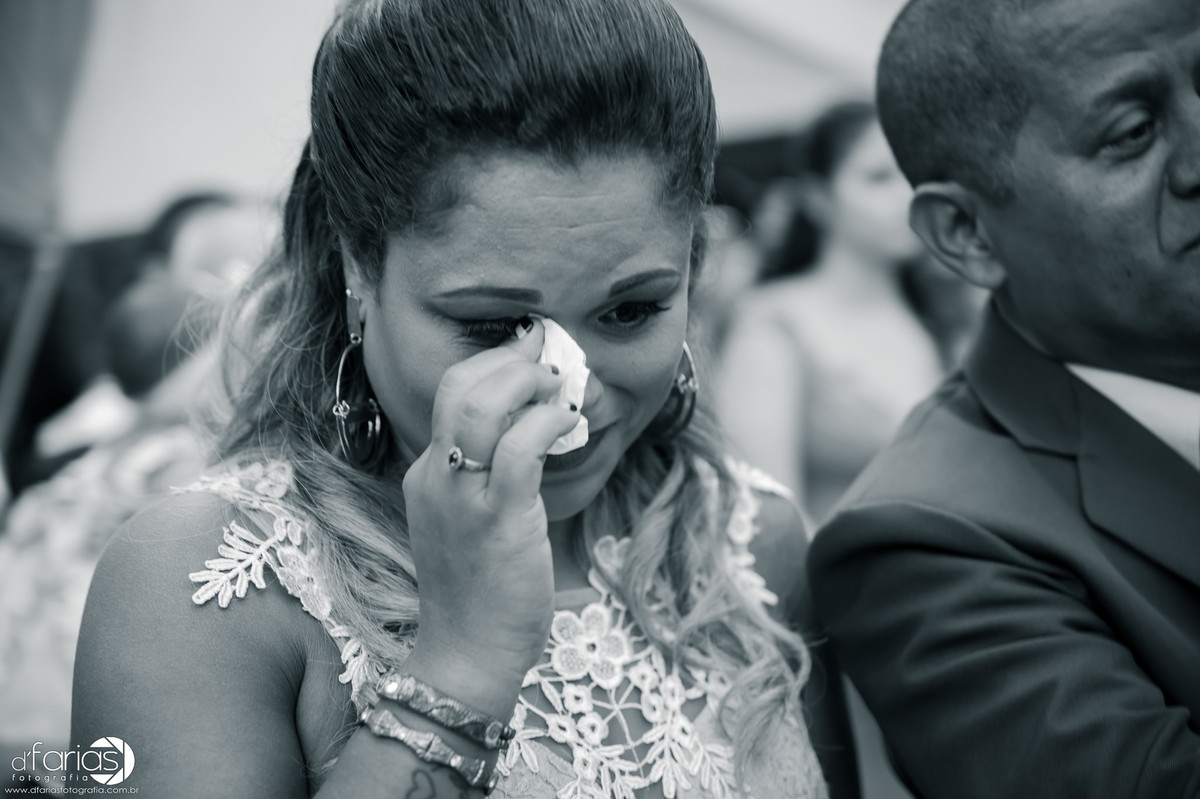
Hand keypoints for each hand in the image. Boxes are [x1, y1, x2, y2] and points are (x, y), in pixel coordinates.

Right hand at [401, 318, 579, 718]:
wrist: (469, 652)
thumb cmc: (480, 589)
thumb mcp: (469, 520)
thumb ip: (488, 473)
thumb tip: (533, 426)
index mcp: (426, 473)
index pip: (449, 391)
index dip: (492, 361)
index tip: (529, 349)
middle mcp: (435, 477)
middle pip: (460, 385)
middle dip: (510, 359)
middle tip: (549, 359)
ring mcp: (461, 498)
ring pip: (484, 406)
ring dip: (529, 382)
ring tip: (559, 388)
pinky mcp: (498, 520)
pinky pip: (520, 449)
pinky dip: (547, 423)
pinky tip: (568, 422)